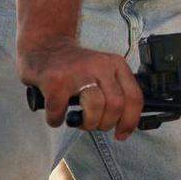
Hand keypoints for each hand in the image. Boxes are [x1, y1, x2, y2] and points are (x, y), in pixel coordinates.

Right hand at [20, 38, 146, 138]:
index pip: (134, 97)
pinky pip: (60, 110)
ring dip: (87, 123)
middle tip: (94, 124)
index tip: (122, 133)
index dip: (130, 121)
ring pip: (95, 107)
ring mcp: (77, 72)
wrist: (46, 46)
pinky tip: (56, 115)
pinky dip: (57, 119)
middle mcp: (100, 65)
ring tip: (78, 120)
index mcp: (116, 65)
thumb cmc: (74, 66)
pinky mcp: (55, 79)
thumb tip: (124, 122)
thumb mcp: (103, 72)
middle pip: (116, 105)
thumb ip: (115, 91)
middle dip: (105, 123)